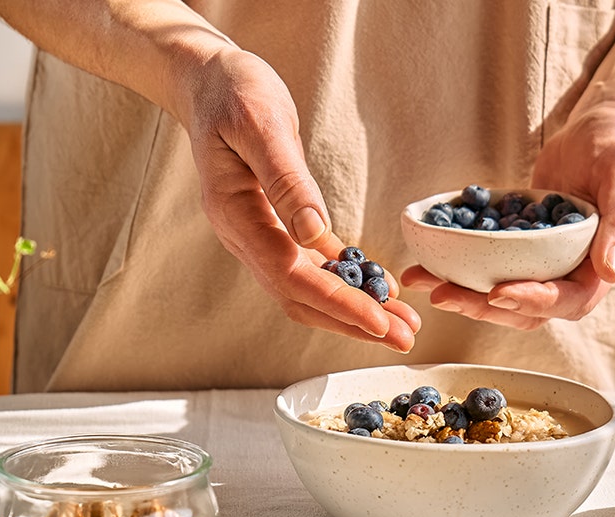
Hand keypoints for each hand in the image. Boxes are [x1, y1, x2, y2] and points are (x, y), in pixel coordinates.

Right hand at [179, 48, 420, 350]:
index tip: (379, 322)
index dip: (336, 303)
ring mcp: (257, 235)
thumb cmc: (234, 92)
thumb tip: (314, 235)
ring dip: (352, 311)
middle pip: (299, 297)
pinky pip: (310, 267)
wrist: (208, 80)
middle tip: (405, 338)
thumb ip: (285, 181)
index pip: (290, 276)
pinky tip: (377, 290)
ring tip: (400, 324)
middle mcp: (242, 236)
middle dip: (353, 322)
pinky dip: (344, 283)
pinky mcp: (274, 226)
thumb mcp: (261, 124)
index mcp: (235, 214)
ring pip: (306, 290)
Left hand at [401, 105, 614, 328]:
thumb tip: (610, 271)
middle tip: (443, 294)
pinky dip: (456, 265)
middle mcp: (568, 275)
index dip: (532, 302)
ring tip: (422, 279)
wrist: (596, 130)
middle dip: (482, 306)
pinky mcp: (517, 248)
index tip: (498, 293)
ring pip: (500, 293)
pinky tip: (424, 258)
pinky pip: (487, 264)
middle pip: (525, 309)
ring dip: (462, 292)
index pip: (566, 301)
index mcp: (598, 269)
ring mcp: (540, 264)